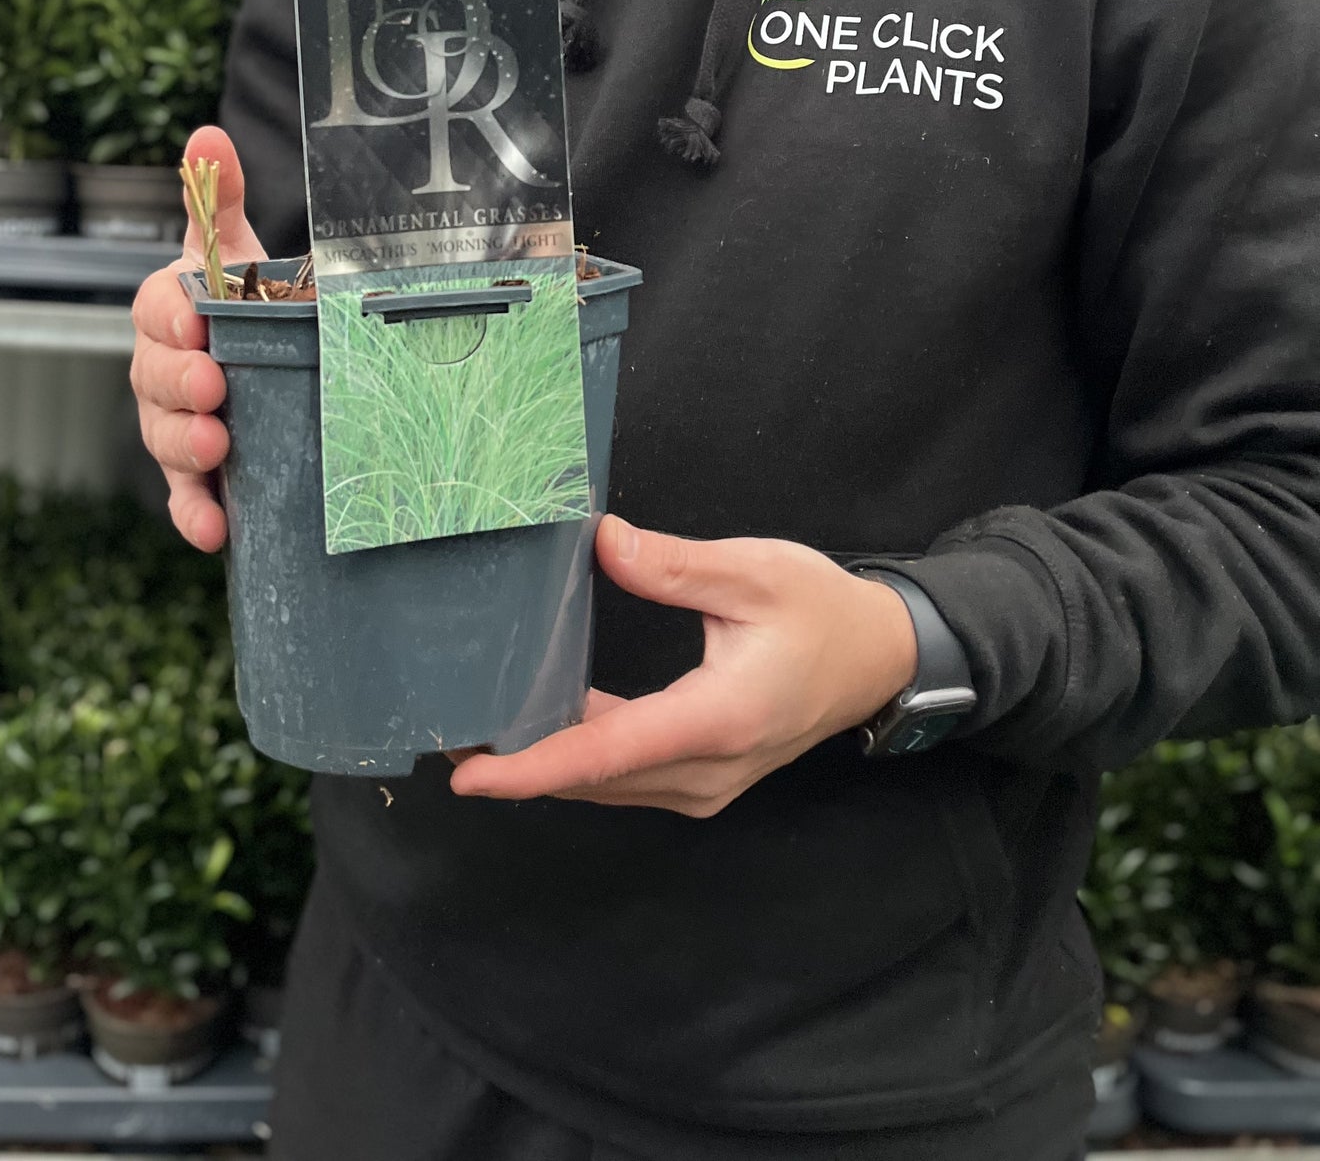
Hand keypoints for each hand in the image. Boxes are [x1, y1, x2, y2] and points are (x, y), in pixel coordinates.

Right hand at [130, 125, 262, 551]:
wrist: (279, 353)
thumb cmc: (248, 295)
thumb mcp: (239, 245)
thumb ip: (219, 196)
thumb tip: (208, 131)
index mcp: (169, 311)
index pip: (154, 309)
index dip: (170, 315)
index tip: (197, 318)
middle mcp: (162, 370)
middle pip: (153, 378)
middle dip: (179, 383)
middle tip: (216, 386)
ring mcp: (177, 425)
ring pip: (164, 438)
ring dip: (185, 446)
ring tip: (217, 447)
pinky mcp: (200, 477)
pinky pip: (187, 499)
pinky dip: (195, 515)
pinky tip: (218, 532)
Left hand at [448, 515, 918, 815]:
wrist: (880, 659)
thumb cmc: (823, 611)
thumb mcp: (755, 572)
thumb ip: (676, 564)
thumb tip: (600, 541)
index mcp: (717, 720)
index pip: (605, 753)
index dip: (532, 768)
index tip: (469, 775)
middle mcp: (706, 770)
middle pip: (594, 778)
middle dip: (518, 764)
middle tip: (446, 733)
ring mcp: (705, 783)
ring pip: (607, 785)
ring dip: (544, 765)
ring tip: (477, 730)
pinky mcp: (703, 777)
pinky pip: (626, 778)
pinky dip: (578, 760)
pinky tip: (540, 725)